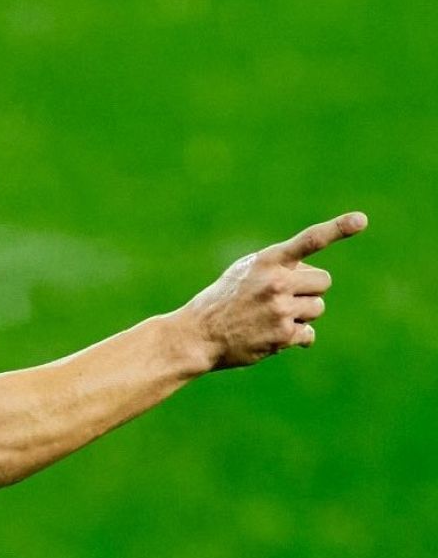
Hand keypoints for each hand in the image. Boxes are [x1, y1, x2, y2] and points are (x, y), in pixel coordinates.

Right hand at [177, 212, 366, 369]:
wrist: (197, 335)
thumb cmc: (222, 300)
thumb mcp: (245, 272)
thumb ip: (278, 266)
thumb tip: (313, 279)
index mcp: (267, 261)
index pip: (309, 241)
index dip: (337, 229)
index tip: (361, 220)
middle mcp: (276, 282)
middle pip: (322, 281)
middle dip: (308, 290)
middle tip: (281, 299)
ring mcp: (281, 309)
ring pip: (317, 308)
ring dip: (301, 314)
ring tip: (270, 318)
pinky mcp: (283, 335)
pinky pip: (308, 333)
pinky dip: (295, 336)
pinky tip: (270, 336)